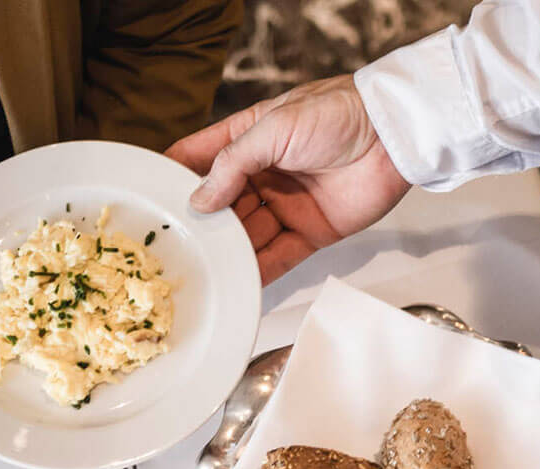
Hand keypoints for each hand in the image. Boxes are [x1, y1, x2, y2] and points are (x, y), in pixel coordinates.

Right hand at [166, 76, 411, 284]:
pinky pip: (278, 257)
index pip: (201, 158)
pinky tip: (237, 284)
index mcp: (250, 139)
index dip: (174, 175)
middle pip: (221, 205)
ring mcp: (286, 205)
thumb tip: (199, 199)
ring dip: (227, 252)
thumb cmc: (337, 114)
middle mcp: (264, 174)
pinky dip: (259, 273)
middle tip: (172, 244)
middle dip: (200, 224)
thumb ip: (233, 162)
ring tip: (201, 269)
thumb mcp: (274, 127)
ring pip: (247, 235)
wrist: (393, 136)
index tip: (147, 195)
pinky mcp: (310, 231)